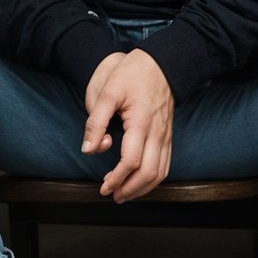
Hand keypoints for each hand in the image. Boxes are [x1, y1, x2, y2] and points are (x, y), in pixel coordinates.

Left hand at [82, 51, 173, 202]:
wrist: (160, 62)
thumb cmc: (131, 74)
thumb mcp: (107, 91)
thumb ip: (95, 122)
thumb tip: (89, 150)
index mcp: (141, 122)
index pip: (131, 161)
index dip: (116, 178)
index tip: (103, 187)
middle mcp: (158, 132)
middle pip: (149, 173)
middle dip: (130, 189)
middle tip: (112, 195)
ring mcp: (166, 135)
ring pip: (161, 172)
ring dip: (143, 188)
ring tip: (124, 194)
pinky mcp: (168, 135)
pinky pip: (166, 164)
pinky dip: (154, 178)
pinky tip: (140, 181)